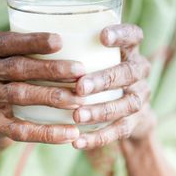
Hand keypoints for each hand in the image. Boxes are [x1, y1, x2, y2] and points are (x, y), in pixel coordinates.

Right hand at [0, 32, 84, 149]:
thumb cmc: (9, 78)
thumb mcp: (10, 57)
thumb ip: (32, 49)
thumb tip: (82, 44)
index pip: (10, 41)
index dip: (34, 41)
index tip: (60, 41)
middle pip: (18, 67)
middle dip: (51, 69)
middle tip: (80, 71)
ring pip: (20, 95)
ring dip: (51, 96)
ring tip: (79, 100)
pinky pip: (20, 129)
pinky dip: (47, 132)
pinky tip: (70, 133)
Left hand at [72, 24, 155, 149]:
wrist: (126, 103)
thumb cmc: (99, 70)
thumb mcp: (95, 54)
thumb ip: (77, 47)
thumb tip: (35, 40)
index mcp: (130, 50)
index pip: (133, 35)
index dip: (121, 34)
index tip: (102, 36)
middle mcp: (139, 71)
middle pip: (128, 73)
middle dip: (104, 80)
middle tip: (80, 87)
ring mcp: (140, 96)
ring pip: (126, 104)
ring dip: (100, 111)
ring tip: (76, 116)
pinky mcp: (136, 121)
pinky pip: (120, 130)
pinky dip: (99, 137)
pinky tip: (78, 141)